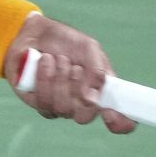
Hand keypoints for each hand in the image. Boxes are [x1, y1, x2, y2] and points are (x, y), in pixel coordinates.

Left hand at [5, 17, 136, 132]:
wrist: (38, 32)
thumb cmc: (68, 43)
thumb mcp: (90, 49)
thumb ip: (97, 71)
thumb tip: (92, 99)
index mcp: (100, 94)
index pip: (118, 120)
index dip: (120, 123)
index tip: (110, 113)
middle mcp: (80, 105)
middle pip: (84, 117)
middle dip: (79, 89)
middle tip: (76, 68)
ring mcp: (57, 106)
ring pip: (61, 108)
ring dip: (61, 80)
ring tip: (59, 59)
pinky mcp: (35, 102)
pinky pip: (42, 101)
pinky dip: (44, 77)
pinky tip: (45, 61)